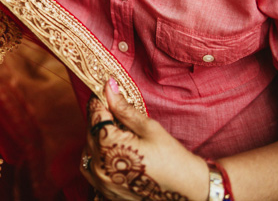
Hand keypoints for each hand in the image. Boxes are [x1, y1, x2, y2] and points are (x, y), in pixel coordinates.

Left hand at [81, 78, 208, 200]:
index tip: (104, 90)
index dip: (99, 100)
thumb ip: (124, 109)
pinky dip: (97, 156)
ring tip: (117, 132)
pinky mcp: (105, 190)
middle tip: (114, 108)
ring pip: (88, 149)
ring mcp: (100, 180)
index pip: (95, 114)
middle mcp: (99, 165)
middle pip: (90, 131)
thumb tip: (109, 87)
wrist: (189, 191)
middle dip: (100, 118)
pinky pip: (91, 167)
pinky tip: (112, 150)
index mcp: (109, 146)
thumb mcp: (149, 128)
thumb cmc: (173, 159)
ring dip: (97, 137)